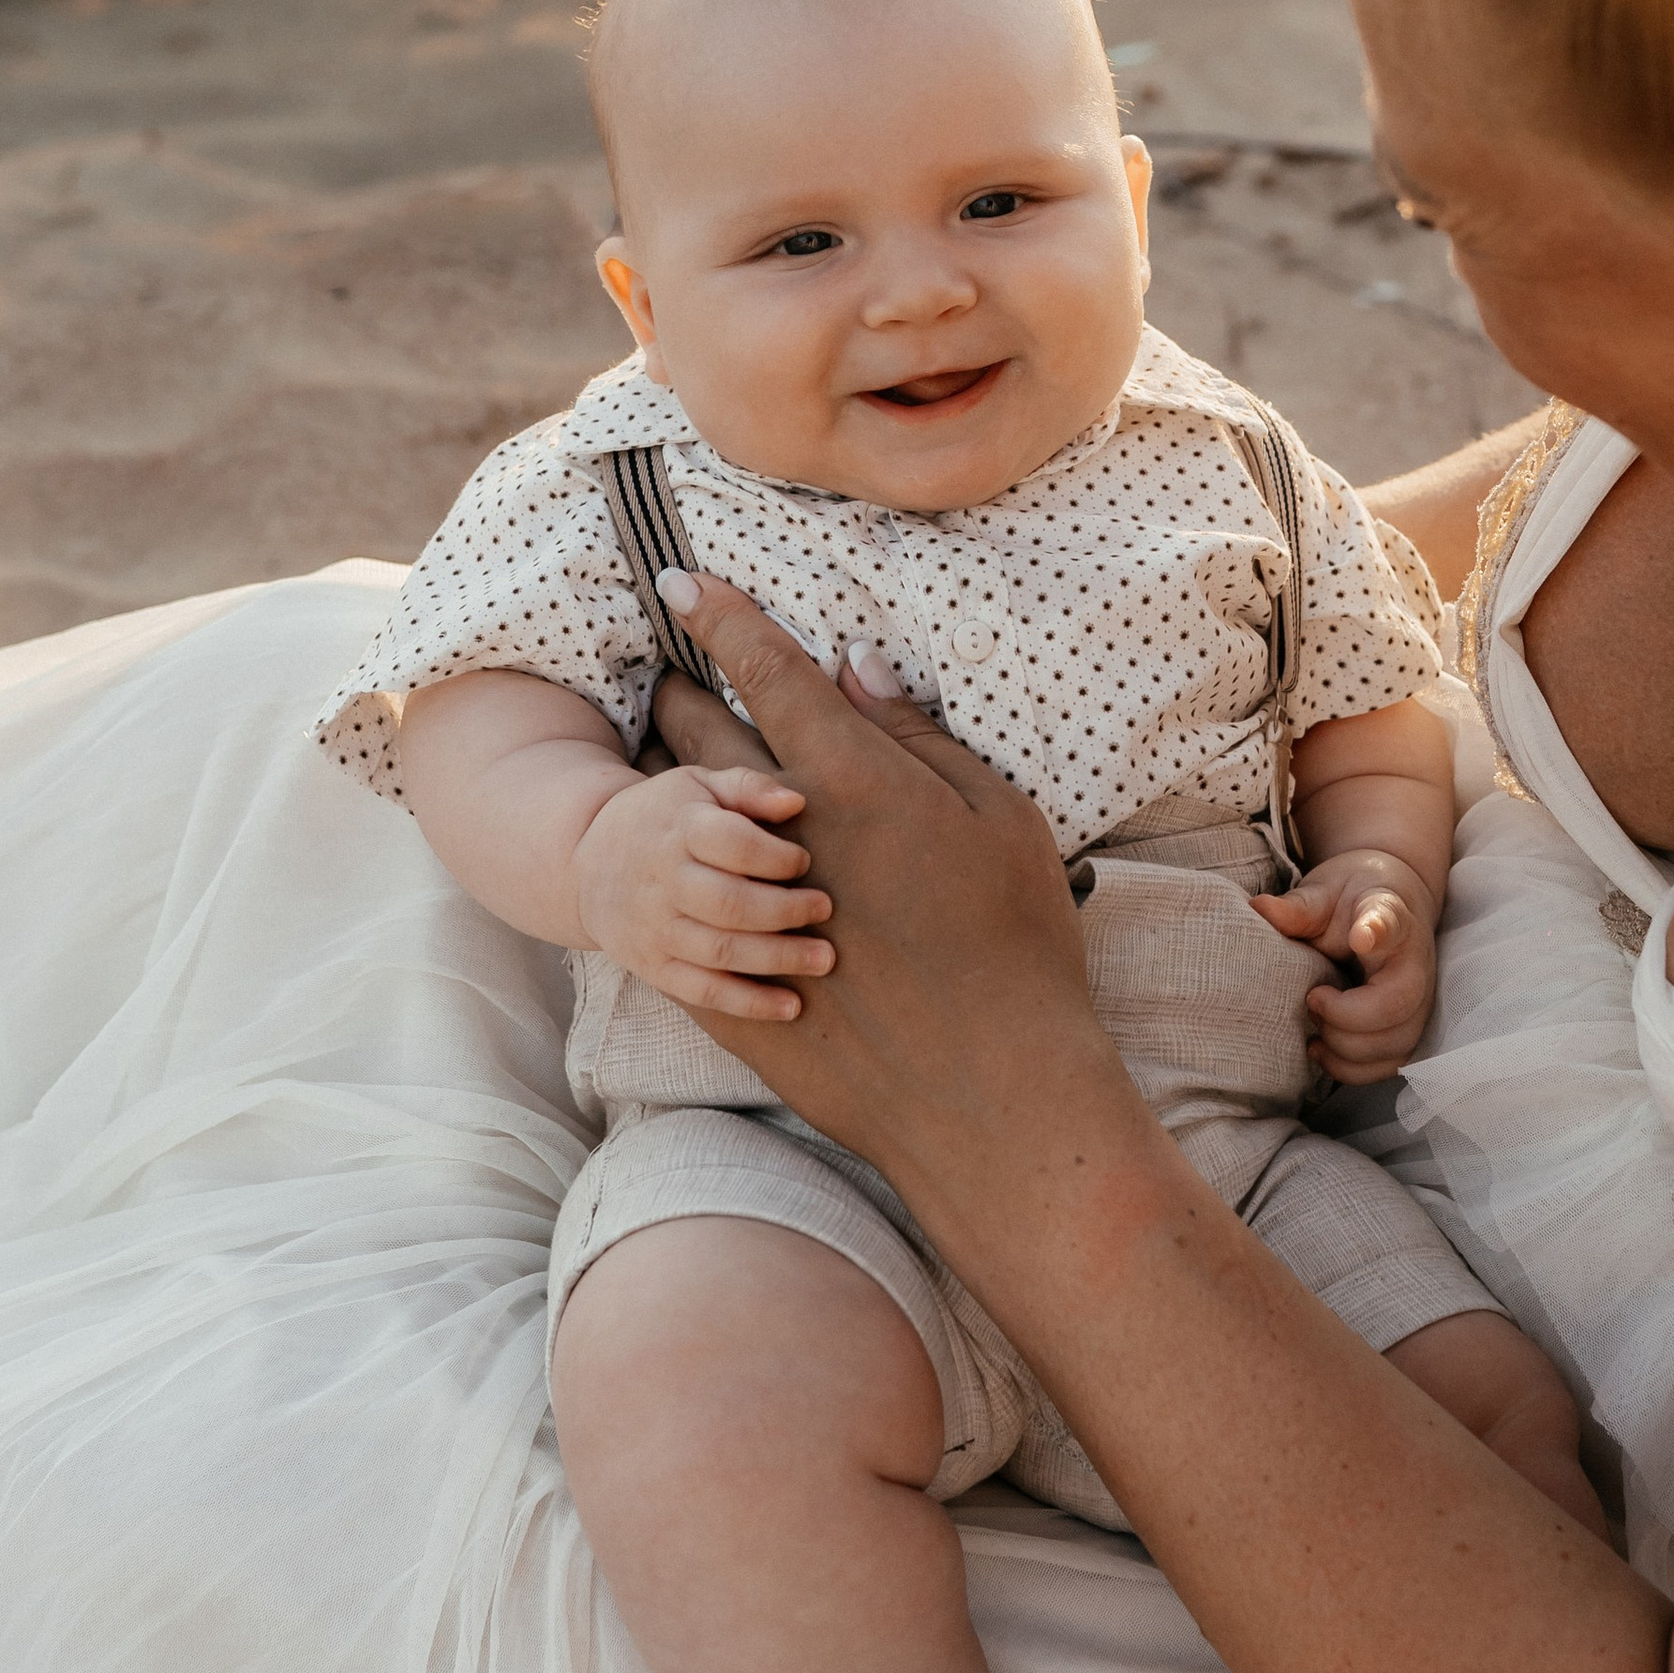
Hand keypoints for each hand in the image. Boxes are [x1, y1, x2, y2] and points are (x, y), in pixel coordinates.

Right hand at [573, 761, 833, 1022]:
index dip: (776, 857)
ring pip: (721, 951)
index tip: (803, 861)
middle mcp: (663, 881)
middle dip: (785, 911)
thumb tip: (797, 802)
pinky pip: (703, 991)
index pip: (733, 845)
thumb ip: (747, 788)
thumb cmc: (661, 818)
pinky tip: (791, 1006)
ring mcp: (655, 929)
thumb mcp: (696, 785)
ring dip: (778, 959)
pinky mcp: (652, 966)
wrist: (583, 864)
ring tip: (824, 958)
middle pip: (730, 904)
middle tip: (824, 908)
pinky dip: (749, 1003)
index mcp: (677, 829)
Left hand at [636, 578, 1152, 1243]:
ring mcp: (748, 910)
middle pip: (701, 737)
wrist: (991, 1092)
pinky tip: (671, 863)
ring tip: (657, 757)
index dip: (722, 619)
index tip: (681, 580)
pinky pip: (676, 906)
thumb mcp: (998, 820)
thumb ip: (919, 738)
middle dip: (676, 691)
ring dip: (663, 777)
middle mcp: (785, 836)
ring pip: (675, 817)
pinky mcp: (729, 980)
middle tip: (666, 672)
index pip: (768, 674)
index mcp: (852, 783)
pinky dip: (669, 869)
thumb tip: (858, 669)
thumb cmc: (1016, 948)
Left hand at [1252, 855, 1437, 1080]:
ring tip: (1314, 1027)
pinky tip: (1321, 1049)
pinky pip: (1388, 1066)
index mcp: (1392, 919)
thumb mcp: (1325, 891)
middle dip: (1344, 1017)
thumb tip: (1258, 909)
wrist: (1393, 904)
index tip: (1359, 937)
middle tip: (1311, 998)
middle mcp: (1416, 966)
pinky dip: (1350, 1068)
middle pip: (1397, 1005)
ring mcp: (1418, 1004)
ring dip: (1345, 1048)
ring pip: (1395, 1046)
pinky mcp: (1407, 1030)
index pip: (1391, 925)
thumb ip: (1297, 907)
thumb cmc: (1354, 899)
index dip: (1378, 932)